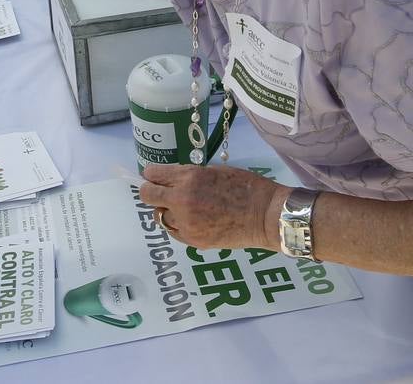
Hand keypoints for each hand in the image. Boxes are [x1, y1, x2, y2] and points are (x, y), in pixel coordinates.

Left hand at [139, 163, 282, 249]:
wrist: (265, 216)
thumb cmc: (245, 186)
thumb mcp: (214, 171)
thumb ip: (189, 176)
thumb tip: (171, 181)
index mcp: (189, 177)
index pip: (152, 174)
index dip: (153, 175)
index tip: (157, 177)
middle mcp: (182, 200)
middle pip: (148, 196)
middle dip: (152, 192)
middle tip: (163, 193)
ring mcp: (186, 223)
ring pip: (160, 216)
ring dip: (168, 211)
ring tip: (187, 209)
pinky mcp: (192, 241)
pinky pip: (174, 231)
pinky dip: (178, 225)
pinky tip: (194, 221)